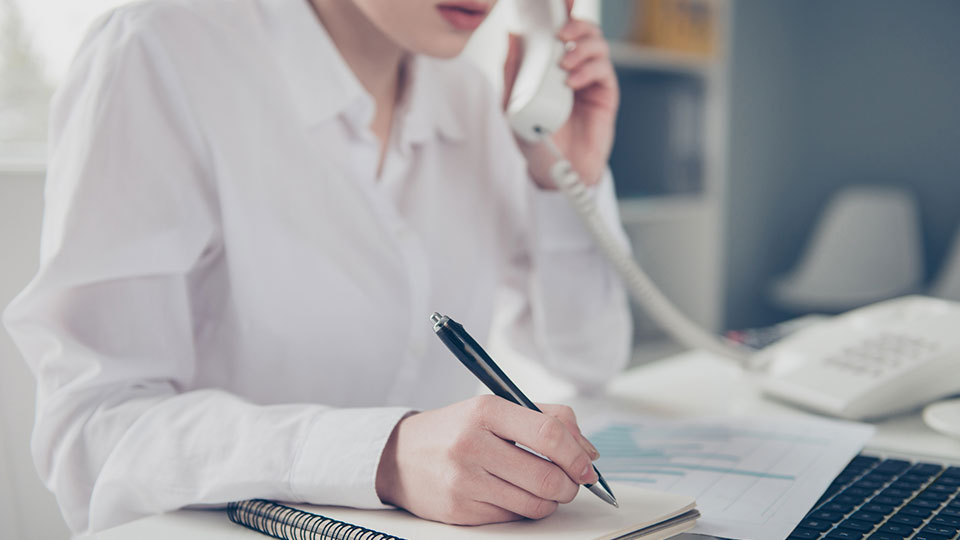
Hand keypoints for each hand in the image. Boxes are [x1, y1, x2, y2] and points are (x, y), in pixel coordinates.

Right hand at [375, 396, 600, 524]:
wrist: (400, 456)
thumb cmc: (457, 430)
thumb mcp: (495, 410)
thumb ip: (546, 419)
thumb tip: (589, 452)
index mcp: (486, 411)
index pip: (548, 434)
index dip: (577, 455)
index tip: (587, 466)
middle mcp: (472, 444)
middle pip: (546, 476)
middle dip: (570, 485)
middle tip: (571, 483)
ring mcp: (464, 480)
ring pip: (534, 504)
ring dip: (550, 501)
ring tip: (543, 489)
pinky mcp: (459, 511)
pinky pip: (511, 518)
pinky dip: (523, 510)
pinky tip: (512, 496)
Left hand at [503, 1, 618, 188]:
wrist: (555, 171)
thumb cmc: (535, 139)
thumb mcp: (512, 104)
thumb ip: (511, 71)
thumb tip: (511, 36)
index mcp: (551, 64)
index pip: (560, 30)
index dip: (563, 12)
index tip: (560, 2)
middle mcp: (574, 67)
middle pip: (584, 30)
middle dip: (575, 24)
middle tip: (560, 33)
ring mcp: (591, 79)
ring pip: (597, 45)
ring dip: (581, 47)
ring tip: (564, 62)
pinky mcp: (605, 94)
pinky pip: (603, 70)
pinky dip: (588, 70)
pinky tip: (573, 81)